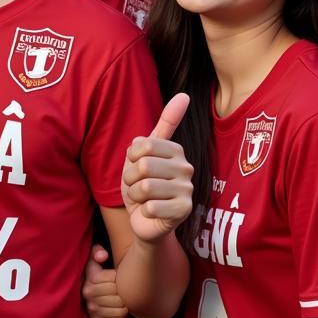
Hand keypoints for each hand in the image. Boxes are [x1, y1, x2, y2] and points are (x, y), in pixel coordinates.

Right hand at [82, 245, 128, 317]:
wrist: (91, 296)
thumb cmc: (98, 275)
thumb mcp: (95, 261)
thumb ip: (97, 252)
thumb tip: (103, 256)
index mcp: (90, 278)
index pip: (115, 279)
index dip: (121, 278)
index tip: (119, 277)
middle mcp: (89, 295)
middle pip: (119, 296)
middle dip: (125, 294)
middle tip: (125, 291)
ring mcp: (93, 309)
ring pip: (121, 310)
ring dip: (126, 306)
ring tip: (123, 301)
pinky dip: (123, 317)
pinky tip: (120, 311)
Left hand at [121, 93, 192, 243]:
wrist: (144, 222)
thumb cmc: (140, 188)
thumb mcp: (140, 156)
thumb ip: (160, 127)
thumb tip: (185, 95)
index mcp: (175, 150)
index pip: (143, 145)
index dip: (130, 160)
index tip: (136, 167)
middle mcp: (186, 167)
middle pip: (143, 166)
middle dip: (130, 180)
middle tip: (137, 189)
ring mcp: (187, 189)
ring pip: (145, 187)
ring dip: (135, 197)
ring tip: (143, 200)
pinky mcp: (185, 210)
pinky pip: (150, 206)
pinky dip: (143, 212)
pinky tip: (151, 213)